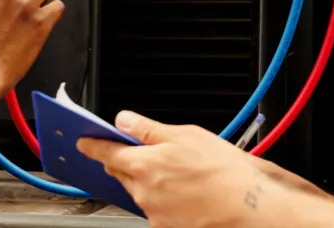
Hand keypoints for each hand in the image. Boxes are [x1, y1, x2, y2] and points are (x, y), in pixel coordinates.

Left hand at [76, 111, 292, 226]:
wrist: (250, 209)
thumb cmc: (224, 173)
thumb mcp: (186, 135)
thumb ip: (148, 129)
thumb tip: (124, 120)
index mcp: (143, 165)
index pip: (105, 153)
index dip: (92, 146)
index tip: (84, 143)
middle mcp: (143, 193)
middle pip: (123, 174)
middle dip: (129, 163)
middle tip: (152, 154)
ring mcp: (155, 213)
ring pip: (141, 192)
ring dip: (151, 182)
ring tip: (183, 175)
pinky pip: (158, 210)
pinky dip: (165, 201)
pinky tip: (188, 194)